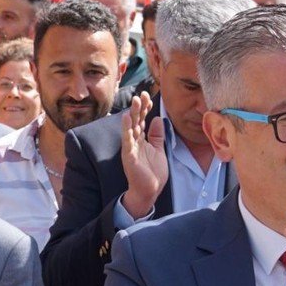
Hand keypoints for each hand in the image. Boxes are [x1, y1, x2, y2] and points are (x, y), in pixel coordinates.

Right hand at [119, 92, 168, 219]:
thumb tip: (158, 118)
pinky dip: (127, 129)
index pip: (142, 120)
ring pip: (131, 128)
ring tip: (135, 101)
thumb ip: (157, 135)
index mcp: (141, 139)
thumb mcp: (158, 150)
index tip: (149, 96)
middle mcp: (134, 142)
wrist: (149, 191)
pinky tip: (127, 119)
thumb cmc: (152, 173)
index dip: (145, 108)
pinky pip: (127, 141)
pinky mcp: (129, 156)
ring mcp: (130, 148)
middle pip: (136, 120)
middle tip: (142, 94)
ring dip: (132, 114)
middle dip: (139, 107)